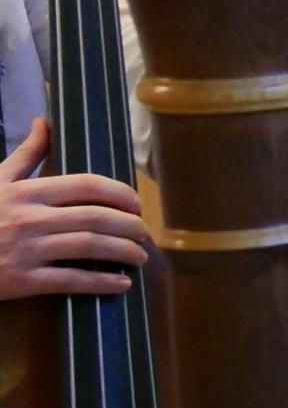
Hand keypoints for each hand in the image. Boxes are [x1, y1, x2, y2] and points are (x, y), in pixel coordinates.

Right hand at [0, 117, 148, 300]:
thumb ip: (24, 154)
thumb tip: (44, 123)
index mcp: (26, 192)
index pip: (86, 185)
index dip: (120, 193)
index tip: (137, 203)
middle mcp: (29, 218)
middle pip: (95, 217)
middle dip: (129, 226)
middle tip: (145, 234)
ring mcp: (26, 250)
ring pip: (89, 247)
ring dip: (123, 252)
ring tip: (139, 257)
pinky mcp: (21, 280)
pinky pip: (71, 281)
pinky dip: (101, 283)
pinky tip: (121, 284)